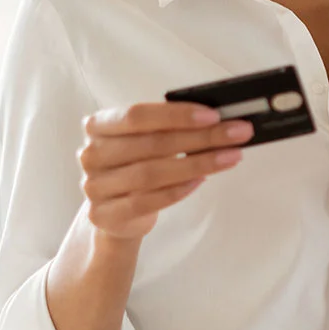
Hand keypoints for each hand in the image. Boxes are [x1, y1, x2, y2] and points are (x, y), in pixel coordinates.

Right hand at [78, 102, 252, 239]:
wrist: (114, 213)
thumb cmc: (137, 164)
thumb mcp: (146, 140)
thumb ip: (170, 128)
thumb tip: (218, 119)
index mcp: (99, 125)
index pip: (138, 116)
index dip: (176, 115)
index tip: (214, 115)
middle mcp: (91, 154)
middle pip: (152, 144)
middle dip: (201, 138)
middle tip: (237, 134)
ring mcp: (95, 186)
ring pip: (152, 173)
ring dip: (198, 164)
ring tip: (230, 157)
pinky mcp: (105, 214)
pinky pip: (148, 201)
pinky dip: (178, 190)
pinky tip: (202, 180)